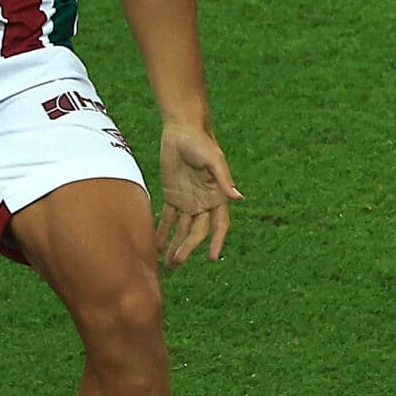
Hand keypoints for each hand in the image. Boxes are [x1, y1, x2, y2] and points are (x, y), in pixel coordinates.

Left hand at [154, 124, 241, 268]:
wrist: (182, 129)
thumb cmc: (201, 143)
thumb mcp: (214, 159)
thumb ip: (224, 179)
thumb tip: (238, 198)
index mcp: (217, 196)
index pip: (219, 226)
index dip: (217, 242)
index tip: (213, 258)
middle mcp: (204, 202)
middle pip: (197, 232)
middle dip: (188, 248)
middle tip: (177, 263)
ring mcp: (188, 201)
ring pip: (182, 229)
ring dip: (176, 246)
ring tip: (168, 265)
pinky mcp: (172, 195)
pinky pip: (167, 218)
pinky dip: (162, 231)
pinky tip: (157, 247)